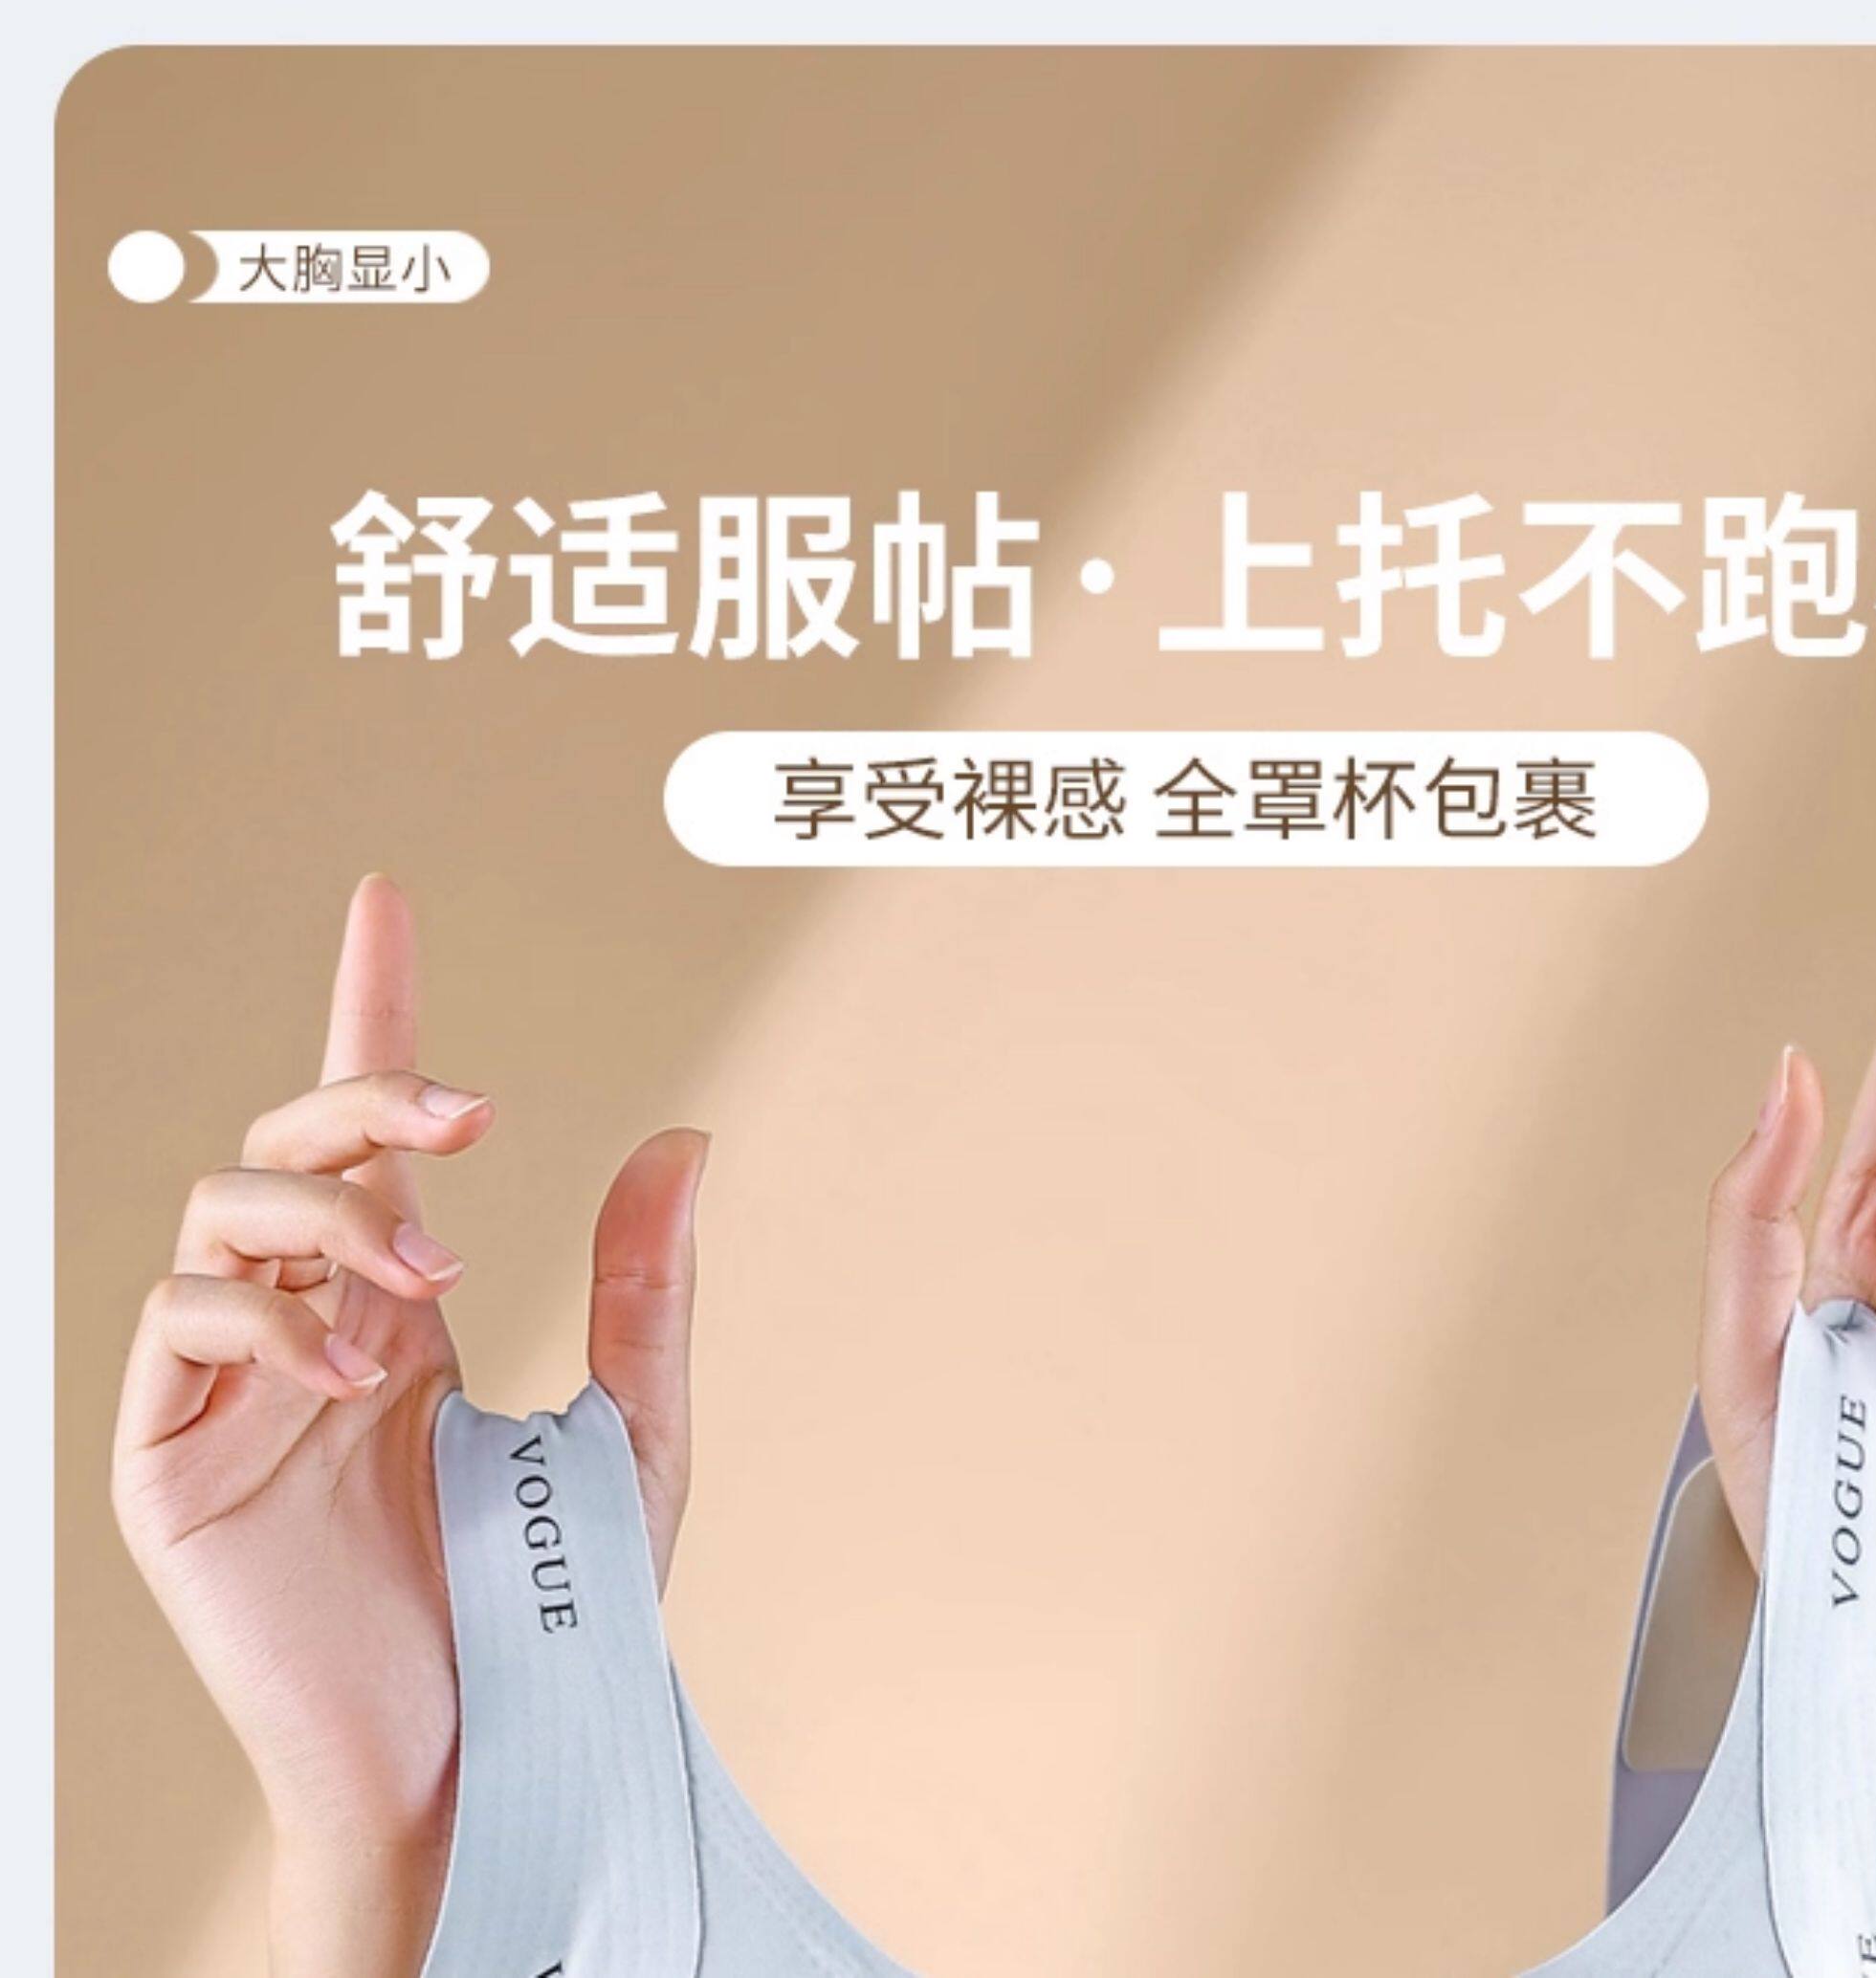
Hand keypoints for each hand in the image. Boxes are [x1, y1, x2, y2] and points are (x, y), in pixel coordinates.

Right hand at [111, 877, 709, 1977]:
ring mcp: (231, 1392)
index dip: (368, 1009)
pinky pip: (172, 1324)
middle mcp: (309, 1330)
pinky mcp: (170, 1464)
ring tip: (425, 1290)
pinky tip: (353, 1371)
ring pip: (218, 1209)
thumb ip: (648, 1283)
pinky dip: (263, 1315)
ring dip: (324, 1212)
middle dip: (364, 1102)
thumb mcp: (636, 1426)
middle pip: (288, 1143)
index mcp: (403, 1311)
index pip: (367, 1134)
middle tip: (463, 1119)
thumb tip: (686, 1130)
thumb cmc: (565, 1612)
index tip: (385, 896)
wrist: (493, 1757)